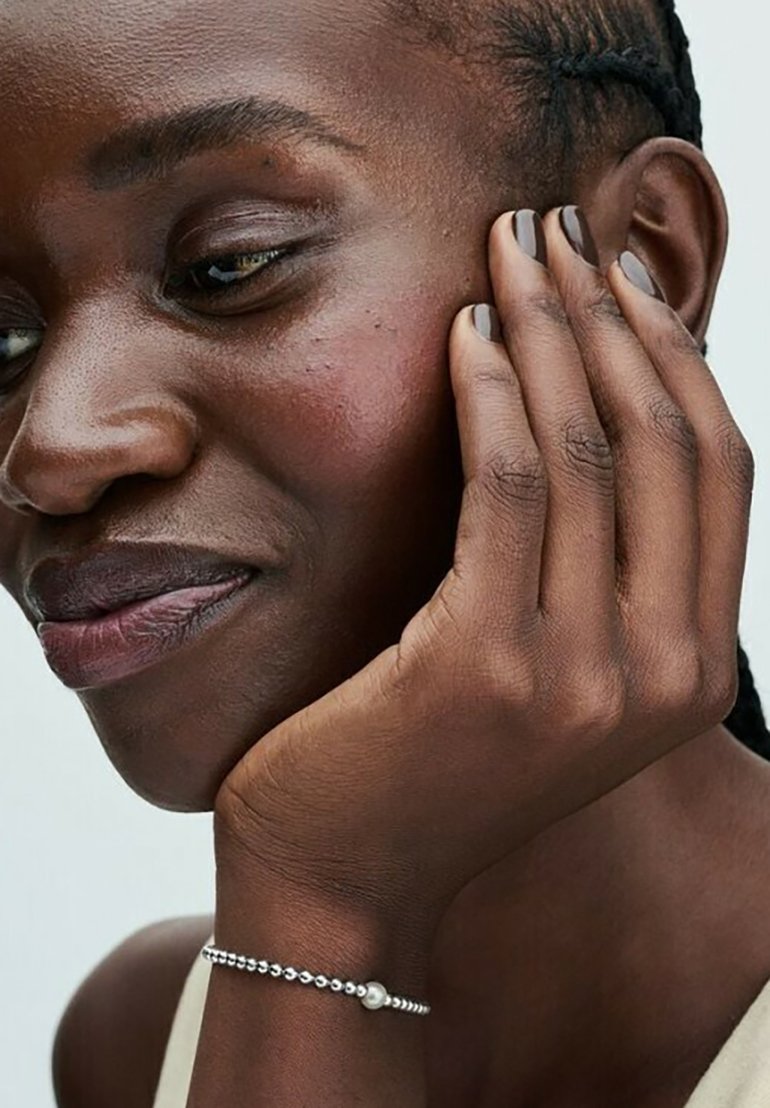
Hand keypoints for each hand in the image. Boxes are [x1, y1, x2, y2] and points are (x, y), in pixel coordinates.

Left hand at [214, 205, 753, 935]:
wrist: (346, 876)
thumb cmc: (435, 761)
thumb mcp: (552, 668)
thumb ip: (600, 570)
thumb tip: (601, 410)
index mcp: (693, 671)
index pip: (720, 471)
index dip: (676, 354)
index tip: (621, 275)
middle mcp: (662, 675)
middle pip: (665, 441)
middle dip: (614, 313)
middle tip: (559, 229)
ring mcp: (582, 677)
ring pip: (587, 449)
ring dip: (551, 327)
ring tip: (510, 250)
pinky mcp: (486, 665)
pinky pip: (503, 485)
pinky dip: (490, 391)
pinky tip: (464, 331)